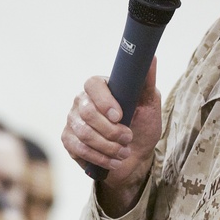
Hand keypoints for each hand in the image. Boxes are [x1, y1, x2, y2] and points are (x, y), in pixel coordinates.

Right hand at [62, 64, 161, 214]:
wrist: (135, 156)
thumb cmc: (142, 126)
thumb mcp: (149, 104)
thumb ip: (146, 82)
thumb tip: (151, 58)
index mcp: (100, 87)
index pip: (93, 84)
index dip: (104, 101)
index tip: (120, 116)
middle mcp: (82, 101)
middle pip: (88, 113)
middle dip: (112, 131)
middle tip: (128, 137)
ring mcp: (73, 120)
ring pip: (85, 134)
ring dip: (109, 147)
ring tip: (124, 152)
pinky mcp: (68, 140)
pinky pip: (79, 149)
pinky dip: (100, 158)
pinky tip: (113, 161)